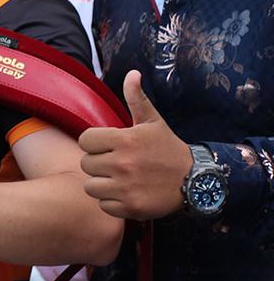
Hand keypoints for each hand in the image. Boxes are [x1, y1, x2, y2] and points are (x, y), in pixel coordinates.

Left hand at [79, 70, 191, 219]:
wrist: (195, 180)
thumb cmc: (168, 148)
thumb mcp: (153, 121)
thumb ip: (137, 98)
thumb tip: (132, 73)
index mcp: (124, 140)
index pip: (84, 140)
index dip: (93, 142)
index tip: (105, 145)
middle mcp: (122, 163)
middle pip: (85, 164)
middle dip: (96, 163)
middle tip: (113, 163)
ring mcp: (125, 187)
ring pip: (90, 186)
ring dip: (100, 183)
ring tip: (115, 179)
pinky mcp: (130, 207)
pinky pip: (103, 205)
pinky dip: (111, 202)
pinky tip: (124, 193)